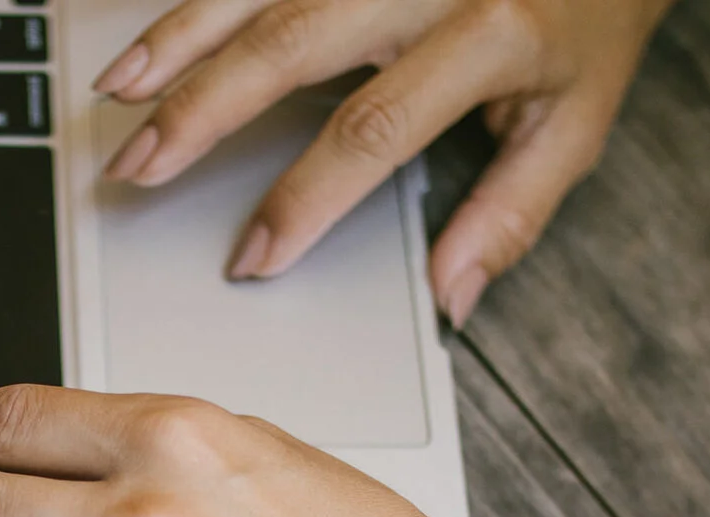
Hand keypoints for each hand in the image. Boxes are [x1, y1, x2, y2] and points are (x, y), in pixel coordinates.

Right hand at [92, 0, 674, 322]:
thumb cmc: (590, 25)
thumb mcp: (576, 124)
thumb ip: (509, 214)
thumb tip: (450, 297)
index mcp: (489, 34)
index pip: (373, 127)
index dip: (305, 197)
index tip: (254, 257)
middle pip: (293, 42)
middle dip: (203, 109)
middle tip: (141, 170)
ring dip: (178, 37)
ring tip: (119, 94)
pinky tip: (142, 30)